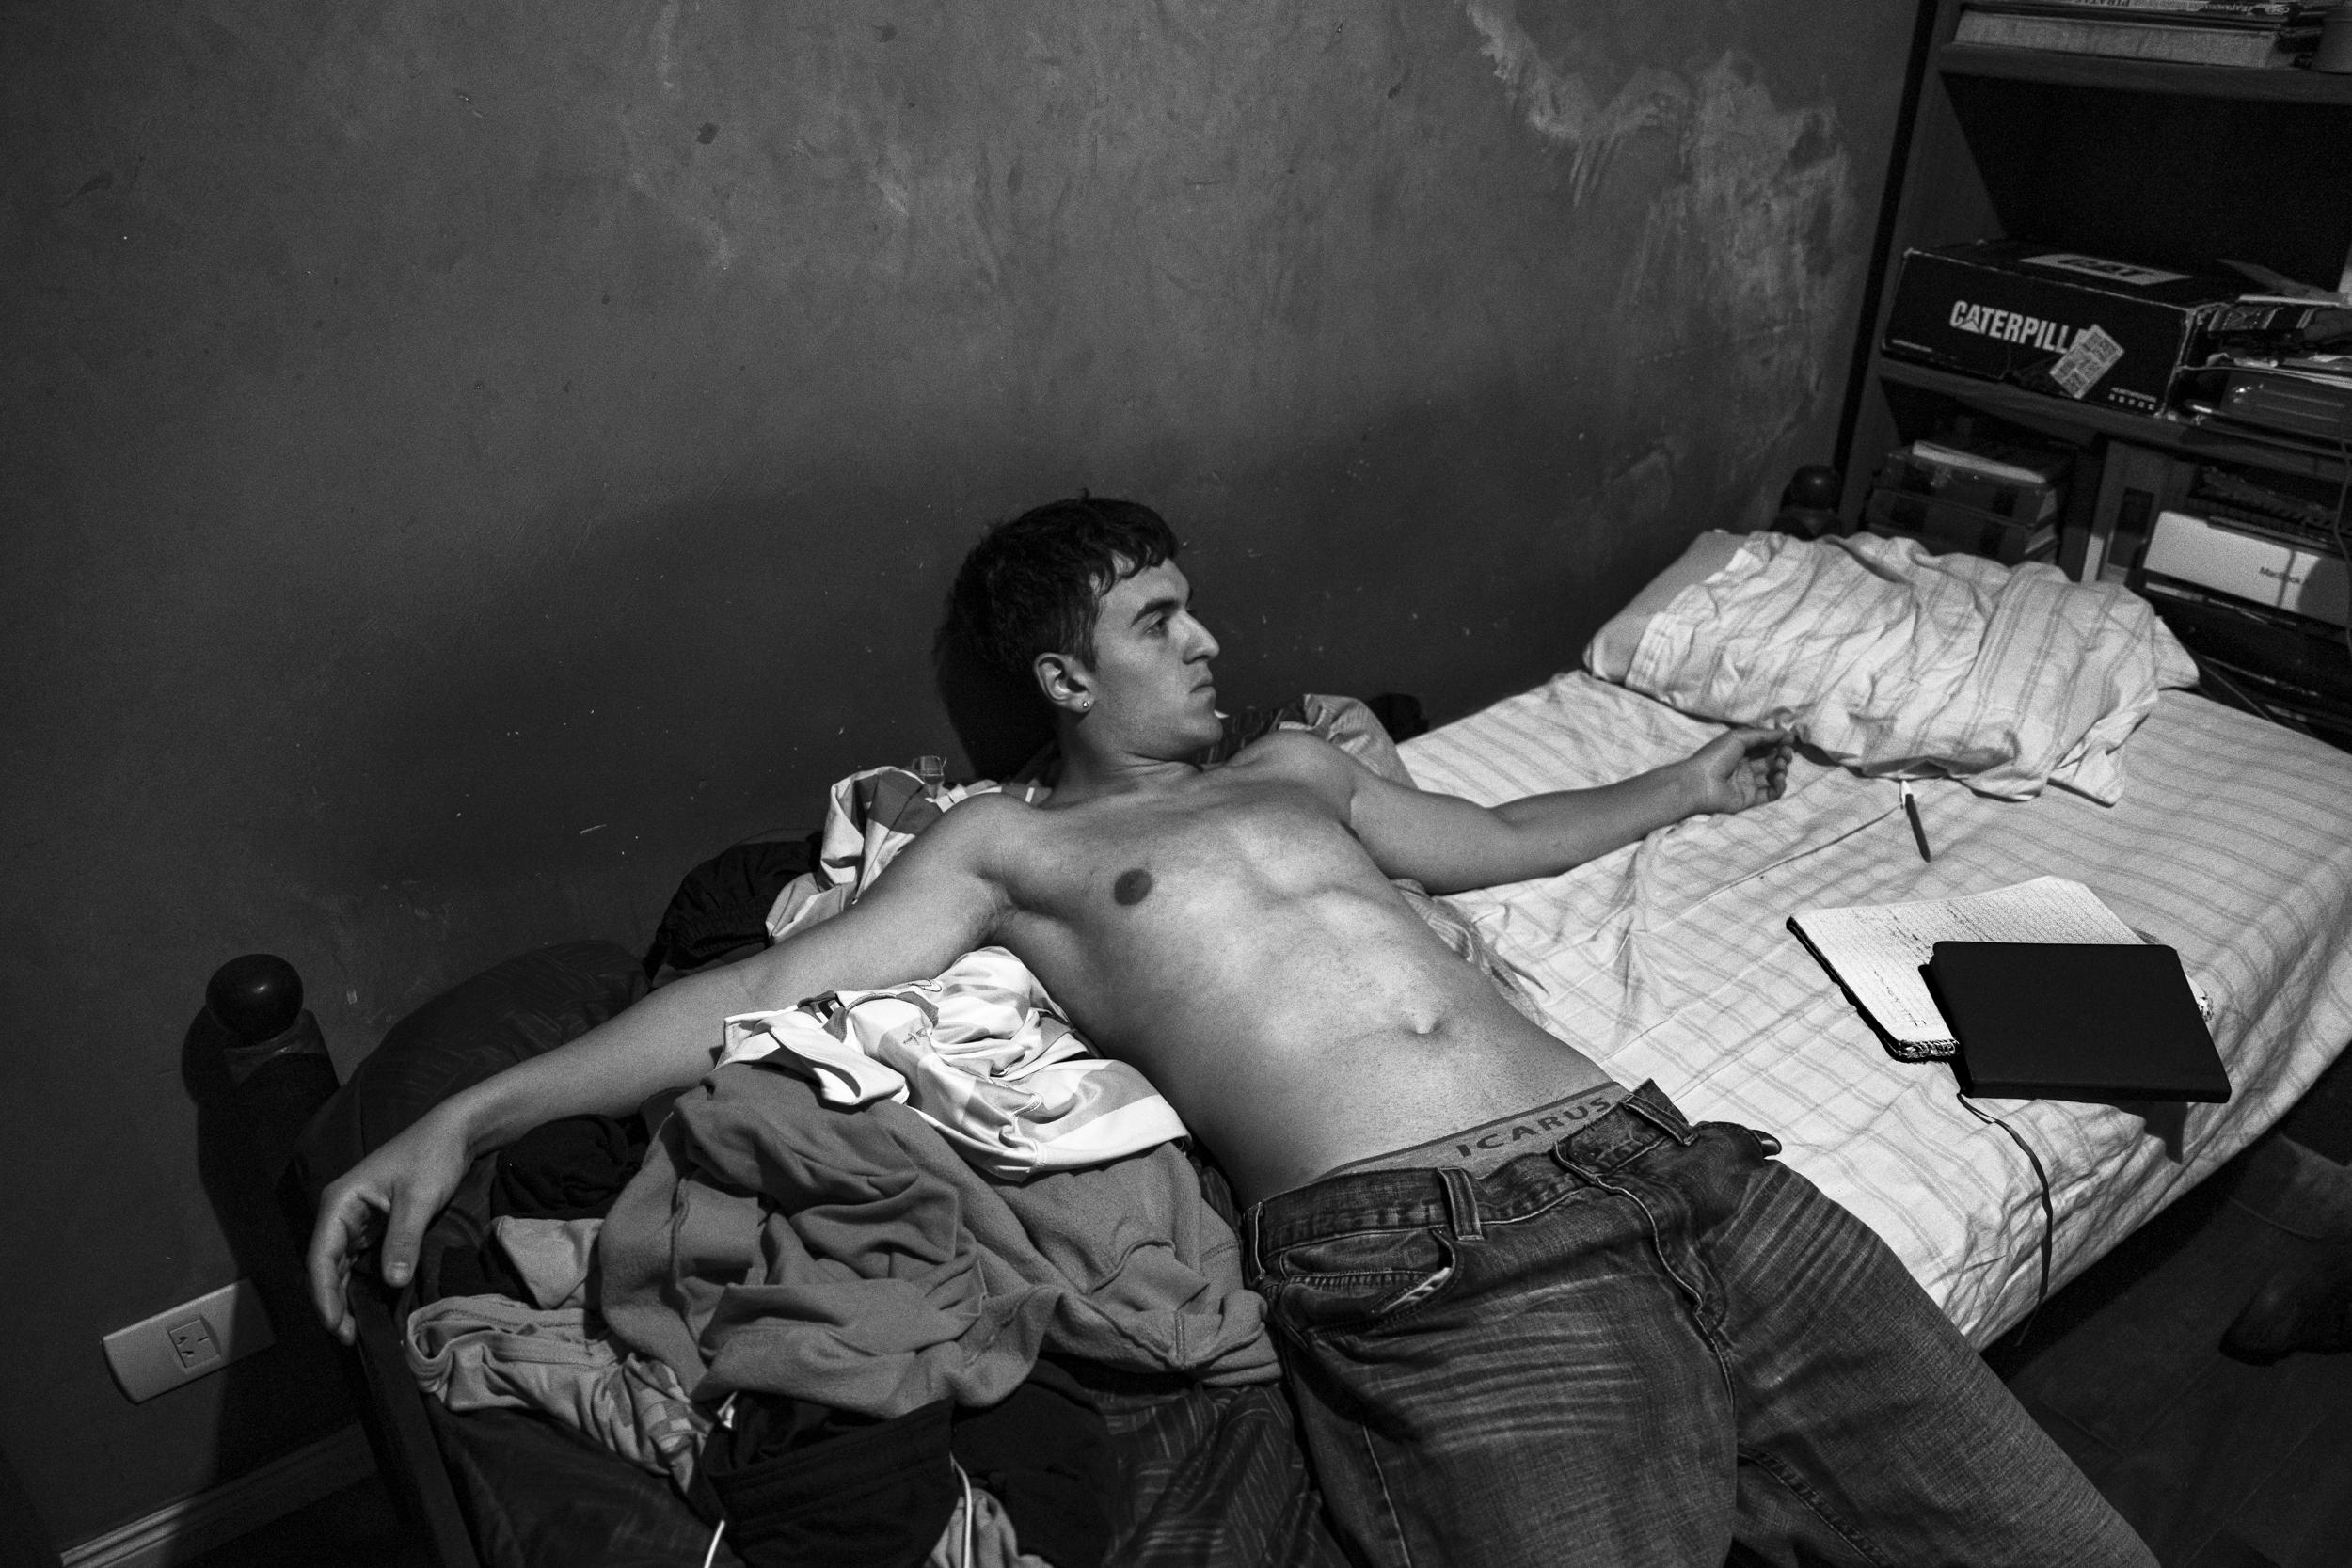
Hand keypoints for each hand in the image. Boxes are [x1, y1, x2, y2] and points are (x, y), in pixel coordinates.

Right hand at [306, 1109, 471, 1344]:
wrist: (454, 1134)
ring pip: (341, 1268)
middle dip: (332, 1302)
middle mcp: (340, 1214)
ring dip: (345, 1297)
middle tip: (348, 1337)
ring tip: (357, 1330)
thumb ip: (403, 1240)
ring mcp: (356, 1221)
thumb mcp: (419, 1199)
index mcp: (339, 1202)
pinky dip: (361, 1284)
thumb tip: (392, 1282)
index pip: (320, 1255)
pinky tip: (371, 1305)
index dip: (323, 1293)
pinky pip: (360, 1262)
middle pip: (325, 1266)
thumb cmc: (431, 1157)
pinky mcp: (374, 1228)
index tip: (334, 1324)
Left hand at [1684, 727, 1789, 815]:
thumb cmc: (1715, 757)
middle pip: (1771, 760)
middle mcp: (1744, 767)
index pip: (1764, 746)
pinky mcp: (1750, 799)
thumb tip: (1784, 732)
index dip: (1778, 742)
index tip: (1790, 739)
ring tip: (1780, 765)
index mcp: (1739, 751)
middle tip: (1786, 753)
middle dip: (1783, 754)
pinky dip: (1779, 786)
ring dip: (1781, 769)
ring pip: (1773, 776)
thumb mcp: (1738, 738)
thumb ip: (1762, 735)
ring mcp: (1747, 784)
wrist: (1699, 783)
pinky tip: (1778, 777)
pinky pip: (1771, 793)